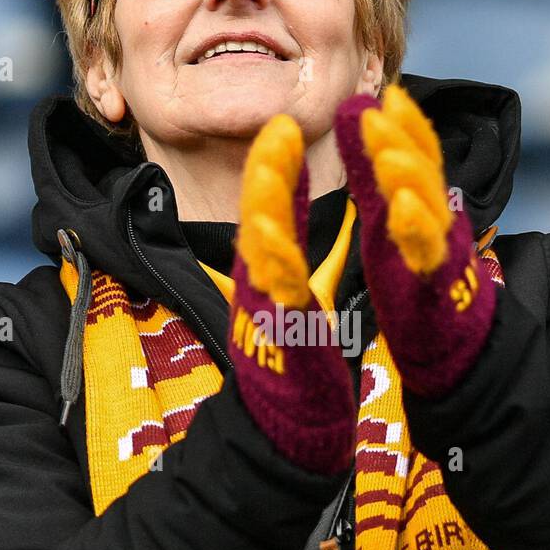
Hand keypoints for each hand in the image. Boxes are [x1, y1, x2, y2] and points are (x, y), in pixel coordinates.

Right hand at [228, 113, 356, 474]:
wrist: (289, 426)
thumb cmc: (292, 353)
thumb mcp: (290, 281)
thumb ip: (287, 232)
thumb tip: (285, 178)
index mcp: (271, 269)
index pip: (271, 208)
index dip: (274, 165)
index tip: (285, 123)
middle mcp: (262, 285)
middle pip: (257, 222)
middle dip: (266, 175)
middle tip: (278, 128)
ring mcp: (266, 313)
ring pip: (261, 254)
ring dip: (264, 208)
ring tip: (271, 165)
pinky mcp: (281, 343)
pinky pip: (279, 302)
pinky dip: (278, 268)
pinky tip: (277, 239)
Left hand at [334, 83, 498, 398]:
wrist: (451, 342)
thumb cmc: (415, 274)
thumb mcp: (388, 215)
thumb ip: (372, 167)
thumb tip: (360, 106)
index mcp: (422, 203)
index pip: (419, 155)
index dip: (407, 124)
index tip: (389, 94)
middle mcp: (437, 220)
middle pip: (426, 173)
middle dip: (404, 140)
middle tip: (378, 112)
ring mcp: (440, 252)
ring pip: (431, 208)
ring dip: (410, 178)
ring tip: (387, 154)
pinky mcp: (433, 286)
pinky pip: (427, 255)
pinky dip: (417, 230)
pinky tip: (402, 209)